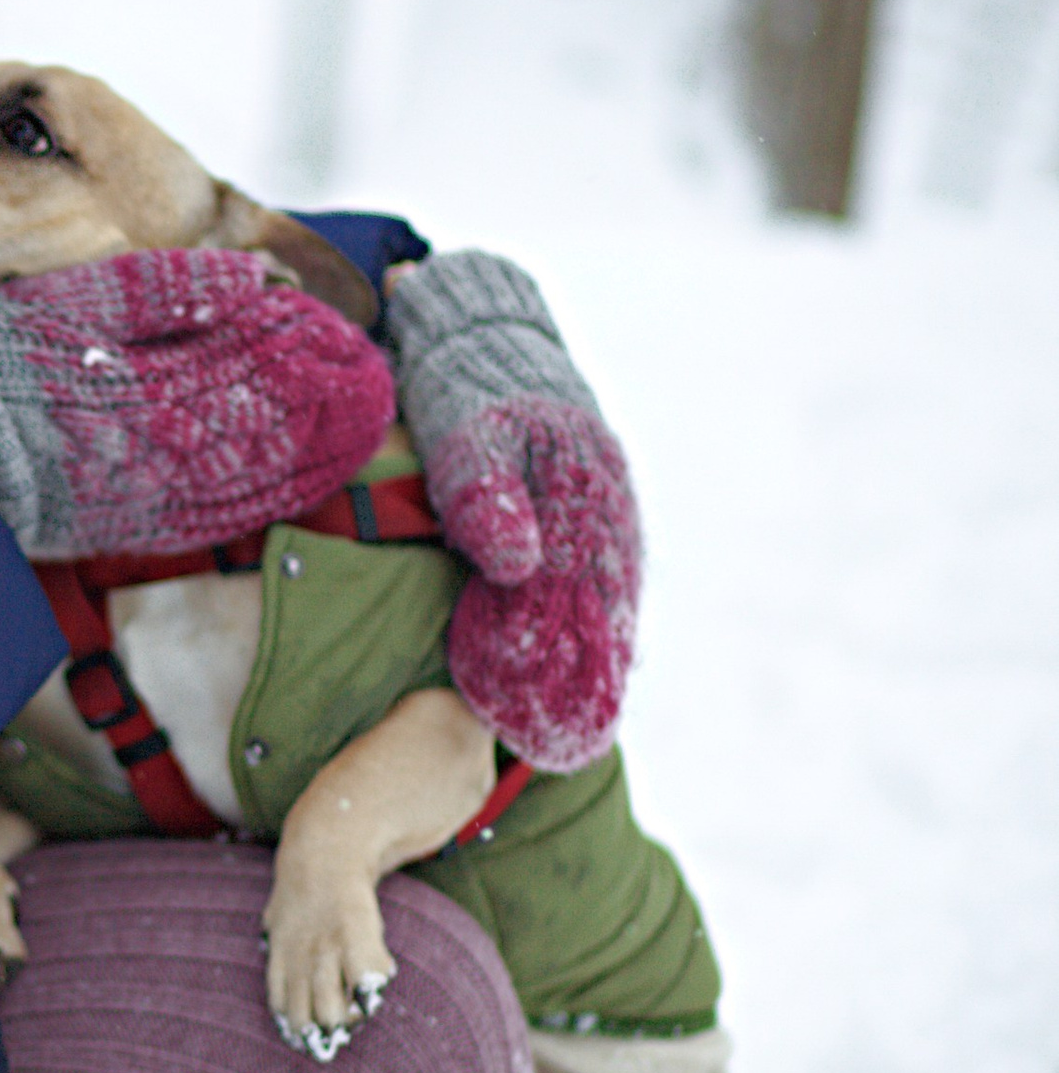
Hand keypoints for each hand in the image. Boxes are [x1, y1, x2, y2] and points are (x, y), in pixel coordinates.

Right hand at [0, 245, 396, 560]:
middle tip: (374, 384)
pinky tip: (292, 485)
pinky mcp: (128, 522)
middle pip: (268, 420)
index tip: (348, 335)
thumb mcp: (69, 301)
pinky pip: (212, 513)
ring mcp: (149, 490)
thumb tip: (255, 277)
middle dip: (324, 402)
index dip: (306, 349)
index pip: (257, 361)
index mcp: (156, 379)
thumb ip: (166, 289)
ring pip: (253, 471)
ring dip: (310, 451)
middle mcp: (165, 443)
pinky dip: (261, 497)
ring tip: (357, 428)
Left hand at [387, 255, 641, 772]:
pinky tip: (592, 660)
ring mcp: (605, 505)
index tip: (543, 718)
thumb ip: (486, 496)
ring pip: (608, 594)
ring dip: (598, 655)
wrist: (480, 330)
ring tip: (581, 722)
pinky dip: (601, 620)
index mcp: (584, 490)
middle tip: (561, 741)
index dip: (565, 658)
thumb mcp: (467, 434)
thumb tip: (517, 565)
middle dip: (585, 673)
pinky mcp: (593, 507)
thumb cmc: (464, 384)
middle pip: (602, 603)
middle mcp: (607, 503)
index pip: (581, 594)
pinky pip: (605, 576)